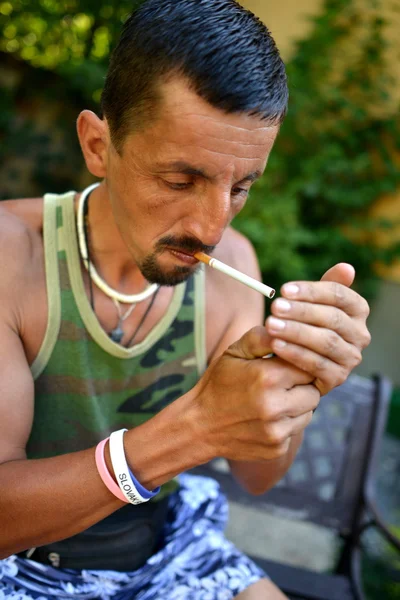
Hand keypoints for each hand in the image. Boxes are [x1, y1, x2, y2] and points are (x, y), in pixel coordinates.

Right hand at [189, 326, 319, 462]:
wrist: (198, 426)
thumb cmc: (218, 383)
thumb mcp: (234, 352)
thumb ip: (261, 337)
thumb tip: (285, 327)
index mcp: (268, 377)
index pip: (307, 365)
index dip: (296, 364)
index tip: (283, 366)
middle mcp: (276, 406)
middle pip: (314, 391)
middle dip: (300, 386)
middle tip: (279, 385)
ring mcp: (277, 431)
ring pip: (309, 412)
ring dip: (296, 406)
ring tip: (271, 401)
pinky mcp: (277, 448)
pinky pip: (296, 430)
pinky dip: (286, 424)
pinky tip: (265, 419)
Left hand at [265, 263, 370, 395]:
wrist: (297, 362)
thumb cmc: (306, 325)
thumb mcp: (313, 304)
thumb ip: (325, 286)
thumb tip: (346, 268)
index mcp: (358, 310)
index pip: (338, 295)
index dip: (311, 291)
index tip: (283, 289)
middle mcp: (360, 334)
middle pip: (332, 318)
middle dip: (301, 311)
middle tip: (274, 307)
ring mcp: (351, 357)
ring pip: (325, 341)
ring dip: (296, 332)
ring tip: (271, 325)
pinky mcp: (337, 377)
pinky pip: (316, 364)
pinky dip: (295, 354)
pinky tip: (275, 345)